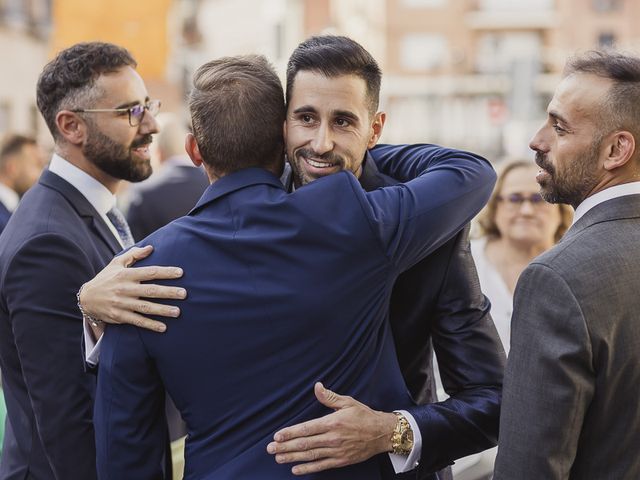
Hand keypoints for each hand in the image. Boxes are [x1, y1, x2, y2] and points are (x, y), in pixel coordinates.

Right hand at [79, 245, 185, 332]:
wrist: (86, 298)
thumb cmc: (105, 279)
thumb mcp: (116, 263)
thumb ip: (133, 255)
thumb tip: (150, 247)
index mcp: (126, 275)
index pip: (149, 272)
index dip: (165, 272)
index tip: (180, 273)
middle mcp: (125, 289)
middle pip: (150, 290)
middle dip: (168, 292)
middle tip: (184, 293)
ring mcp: (122, 304)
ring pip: (145, 307)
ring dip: (162, 310)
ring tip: (178, 312)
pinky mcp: (119, 316)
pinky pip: (137, 321)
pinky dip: (150, 325)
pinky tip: (163, 327)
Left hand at [266, 382, 396, 474]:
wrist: (382, 433)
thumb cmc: (364, 415)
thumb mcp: (347, 402)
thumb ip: (329, 397)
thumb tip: (317, 386)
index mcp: (332, 422)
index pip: (306, 428)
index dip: (290, 432)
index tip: (277, 435)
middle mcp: (332, 438)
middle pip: (304, 443)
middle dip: (286, 446)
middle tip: (271, 448)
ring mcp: (336, 451)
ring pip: (310, 455)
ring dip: (292, 457)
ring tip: (278, 458)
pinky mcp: (340, 460)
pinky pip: (321, 465)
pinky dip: (307, 468)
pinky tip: (295, 469)